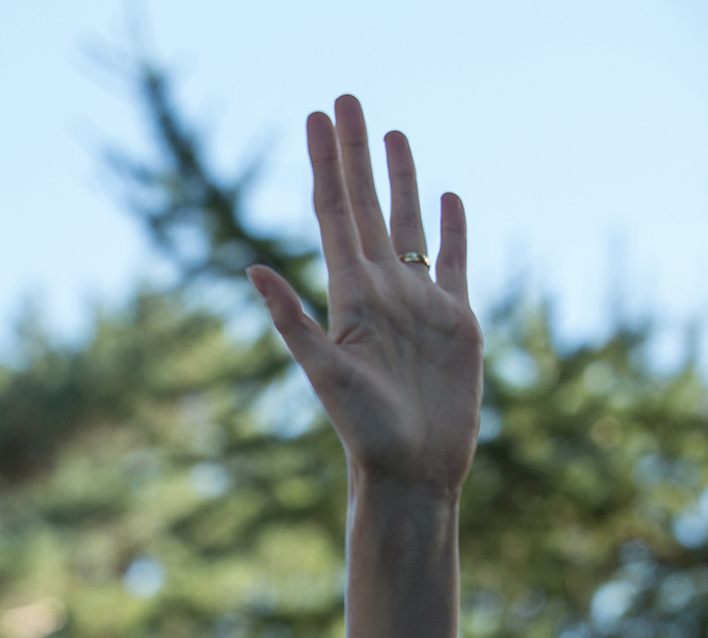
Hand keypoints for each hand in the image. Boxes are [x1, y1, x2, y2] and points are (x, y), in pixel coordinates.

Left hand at [249, 96, 481, 498]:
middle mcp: (381, 290)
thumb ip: (291, 320)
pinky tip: (448, 197)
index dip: (326, 163)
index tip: (317, 116)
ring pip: (409, 224)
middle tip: (347, 98)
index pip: (335, 212)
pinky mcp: (455, 321)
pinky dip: (450, 229)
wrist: (412, 469)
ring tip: (393, 132)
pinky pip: (452, 262)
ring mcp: (419, 302)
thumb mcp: (324, 372)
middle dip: (356, 152)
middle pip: (368, 204)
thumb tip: (252, 269)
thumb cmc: (364, 430)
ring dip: (402, 179)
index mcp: (349, 294)